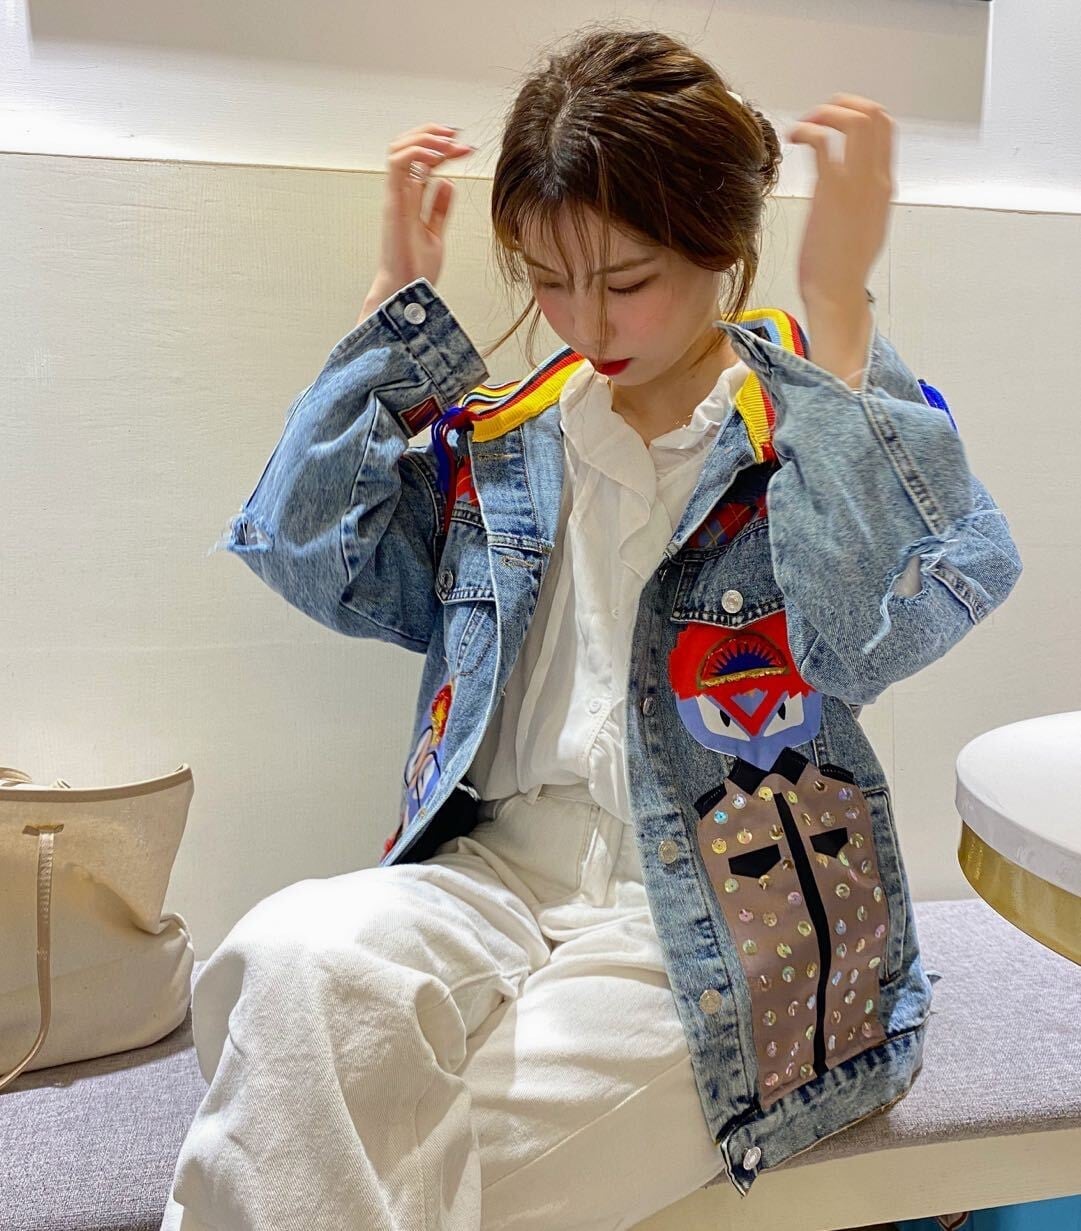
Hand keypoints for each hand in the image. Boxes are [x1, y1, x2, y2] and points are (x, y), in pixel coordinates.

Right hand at [361, 123, 475, 316]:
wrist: (408, 290)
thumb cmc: (417, 270)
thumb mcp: (436, 234)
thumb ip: (440, 209)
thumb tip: (448, 184)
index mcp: (411, 200)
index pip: (423, 162)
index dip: (442, 148)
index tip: (465, 147)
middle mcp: (401, 195)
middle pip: (408, 149)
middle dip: (432, 135)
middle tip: (457, 136)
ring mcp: (395, 197)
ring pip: (399, 149)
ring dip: (424, 138)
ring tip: (449, 141)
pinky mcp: (393, 203)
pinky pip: (397, 165)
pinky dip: (416, 152)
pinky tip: (437, 154)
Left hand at [786, 94, 895, 310]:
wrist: (837, 293)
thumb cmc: (843, 269)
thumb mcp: (865, 229)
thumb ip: (864, 203)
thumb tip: (851, 194)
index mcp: (885, 187)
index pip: (886, 130)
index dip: (860, 114)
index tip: (835, 122)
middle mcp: (876, 179)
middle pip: (875, 116)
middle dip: (844, 104)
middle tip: (819, 115)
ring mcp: (857, 183)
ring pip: (855, 121)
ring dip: (826, 112)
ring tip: (804, 125)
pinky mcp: (832, 191)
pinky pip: (824, 143)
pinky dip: (807, 130)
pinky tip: (794, 138)